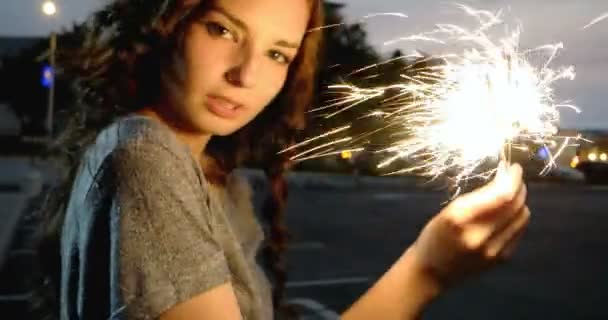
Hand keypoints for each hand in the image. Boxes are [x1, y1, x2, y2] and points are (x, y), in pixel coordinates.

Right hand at [410, 163, 530, 288]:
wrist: (432, 272)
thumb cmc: (435, 236)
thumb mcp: (448, 211)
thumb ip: (477, 198)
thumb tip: (503, 179)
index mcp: (461, 217)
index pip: (502, 194)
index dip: (513, 178)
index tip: (513, 168)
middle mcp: (480, 234)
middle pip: (515, 204)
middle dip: (518, 187)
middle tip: (514, 177)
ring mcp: (493, 249)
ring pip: (522, 217)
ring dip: (520, 202)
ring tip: (511, 195)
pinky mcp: (500, 259)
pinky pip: (519, 231)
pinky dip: (517, 218)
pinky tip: (508, 213)